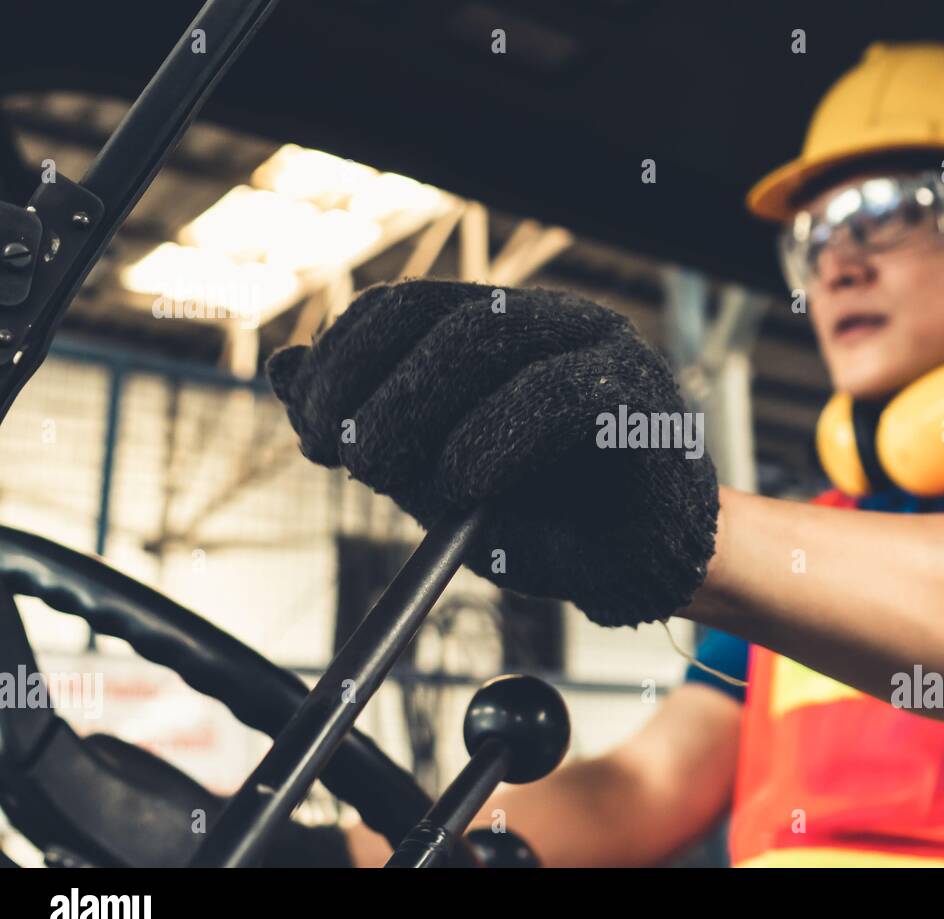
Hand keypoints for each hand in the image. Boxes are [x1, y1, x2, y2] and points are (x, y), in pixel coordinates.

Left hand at [267, 279, 717, 626]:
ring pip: (488, 336)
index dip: (341, 359)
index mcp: (501, 331)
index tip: (311, 430)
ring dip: (414, 404)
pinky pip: (558, 393)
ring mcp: (599, 348)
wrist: (644, 570)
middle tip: (339, 453)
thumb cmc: (549, 524)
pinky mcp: (640, 396)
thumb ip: (374, 428)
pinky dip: (496, 435)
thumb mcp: (438, 480)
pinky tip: (465, 481)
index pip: (403, 309)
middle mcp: (549, 322)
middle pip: (434, 313)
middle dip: (365, 382)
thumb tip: (284, 372)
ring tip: (387, 472)